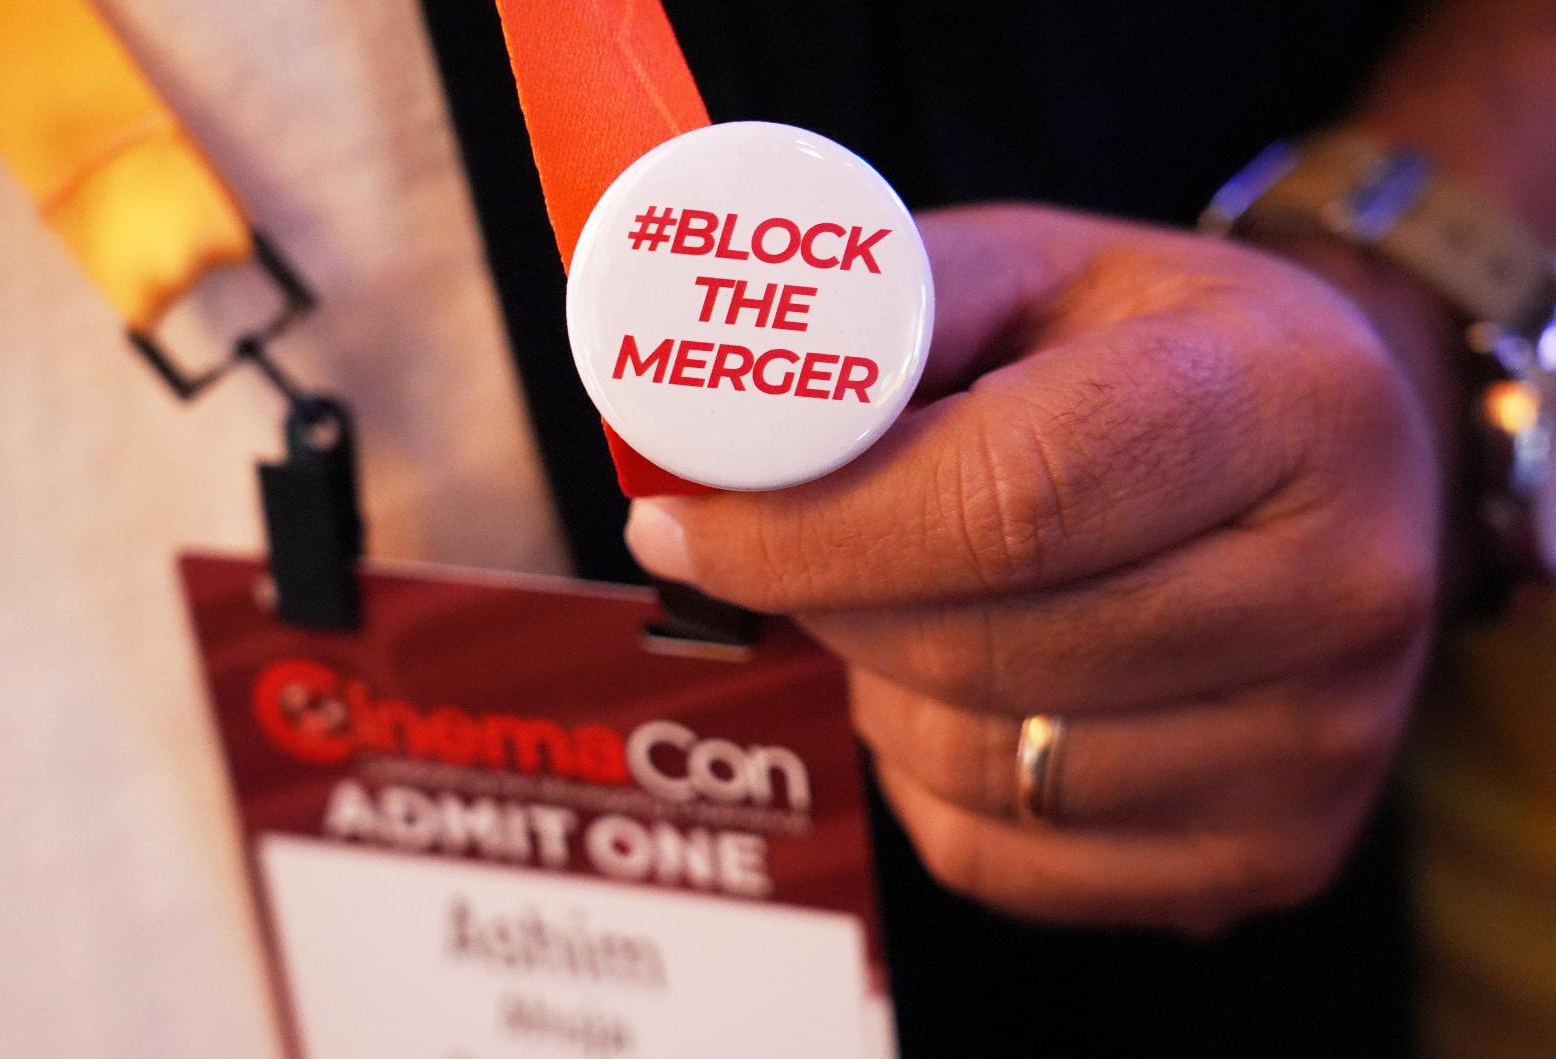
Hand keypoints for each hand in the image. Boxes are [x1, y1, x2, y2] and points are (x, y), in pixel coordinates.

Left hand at [625, 204, 1441, 934]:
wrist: (1340, 464)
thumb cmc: (1162, 352)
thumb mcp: (1032, 269)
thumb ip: (872, 323)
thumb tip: (698, 434)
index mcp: (1284, 401)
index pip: (1010, 499)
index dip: (815, 526)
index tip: (684, 525)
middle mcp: (1338, 587)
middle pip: (980, 648)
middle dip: (825, 601)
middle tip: (774, 549)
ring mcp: (1317, 745)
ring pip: (975, 768)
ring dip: (883, 686)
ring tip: (910, 599)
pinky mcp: (1269, 852)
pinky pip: (1004, 856)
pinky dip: (934, 777)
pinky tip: (971, 688)